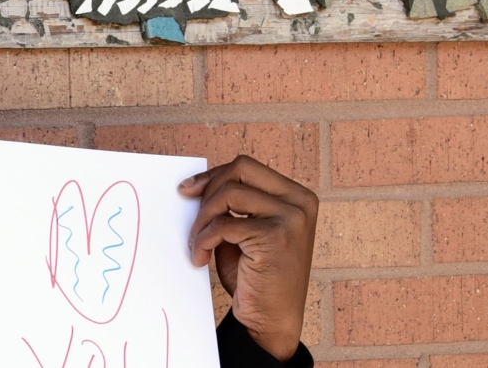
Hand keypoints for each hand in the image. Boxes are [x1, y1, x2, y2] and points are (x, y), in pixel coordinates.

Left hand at [179, 155, 317, 361]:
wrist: (271, 320)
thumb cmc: (256, 277)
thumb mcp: (245, 232)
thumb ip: (233, 206)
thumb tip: (195, 184)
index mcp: (296, 196)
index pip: (246, 167)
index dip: (213, 175)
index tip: (188, 189)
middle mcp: (299, 203)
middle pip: (239, 170)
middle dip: (208, 192)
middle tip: (193, 221)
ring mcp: (291, 219)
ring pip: (229, 194)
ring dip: (203, 219)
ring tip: (196, 244)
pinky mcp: (275, 237)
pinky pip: (224, 224)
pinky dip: (204, 239)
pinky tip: (200, 258)